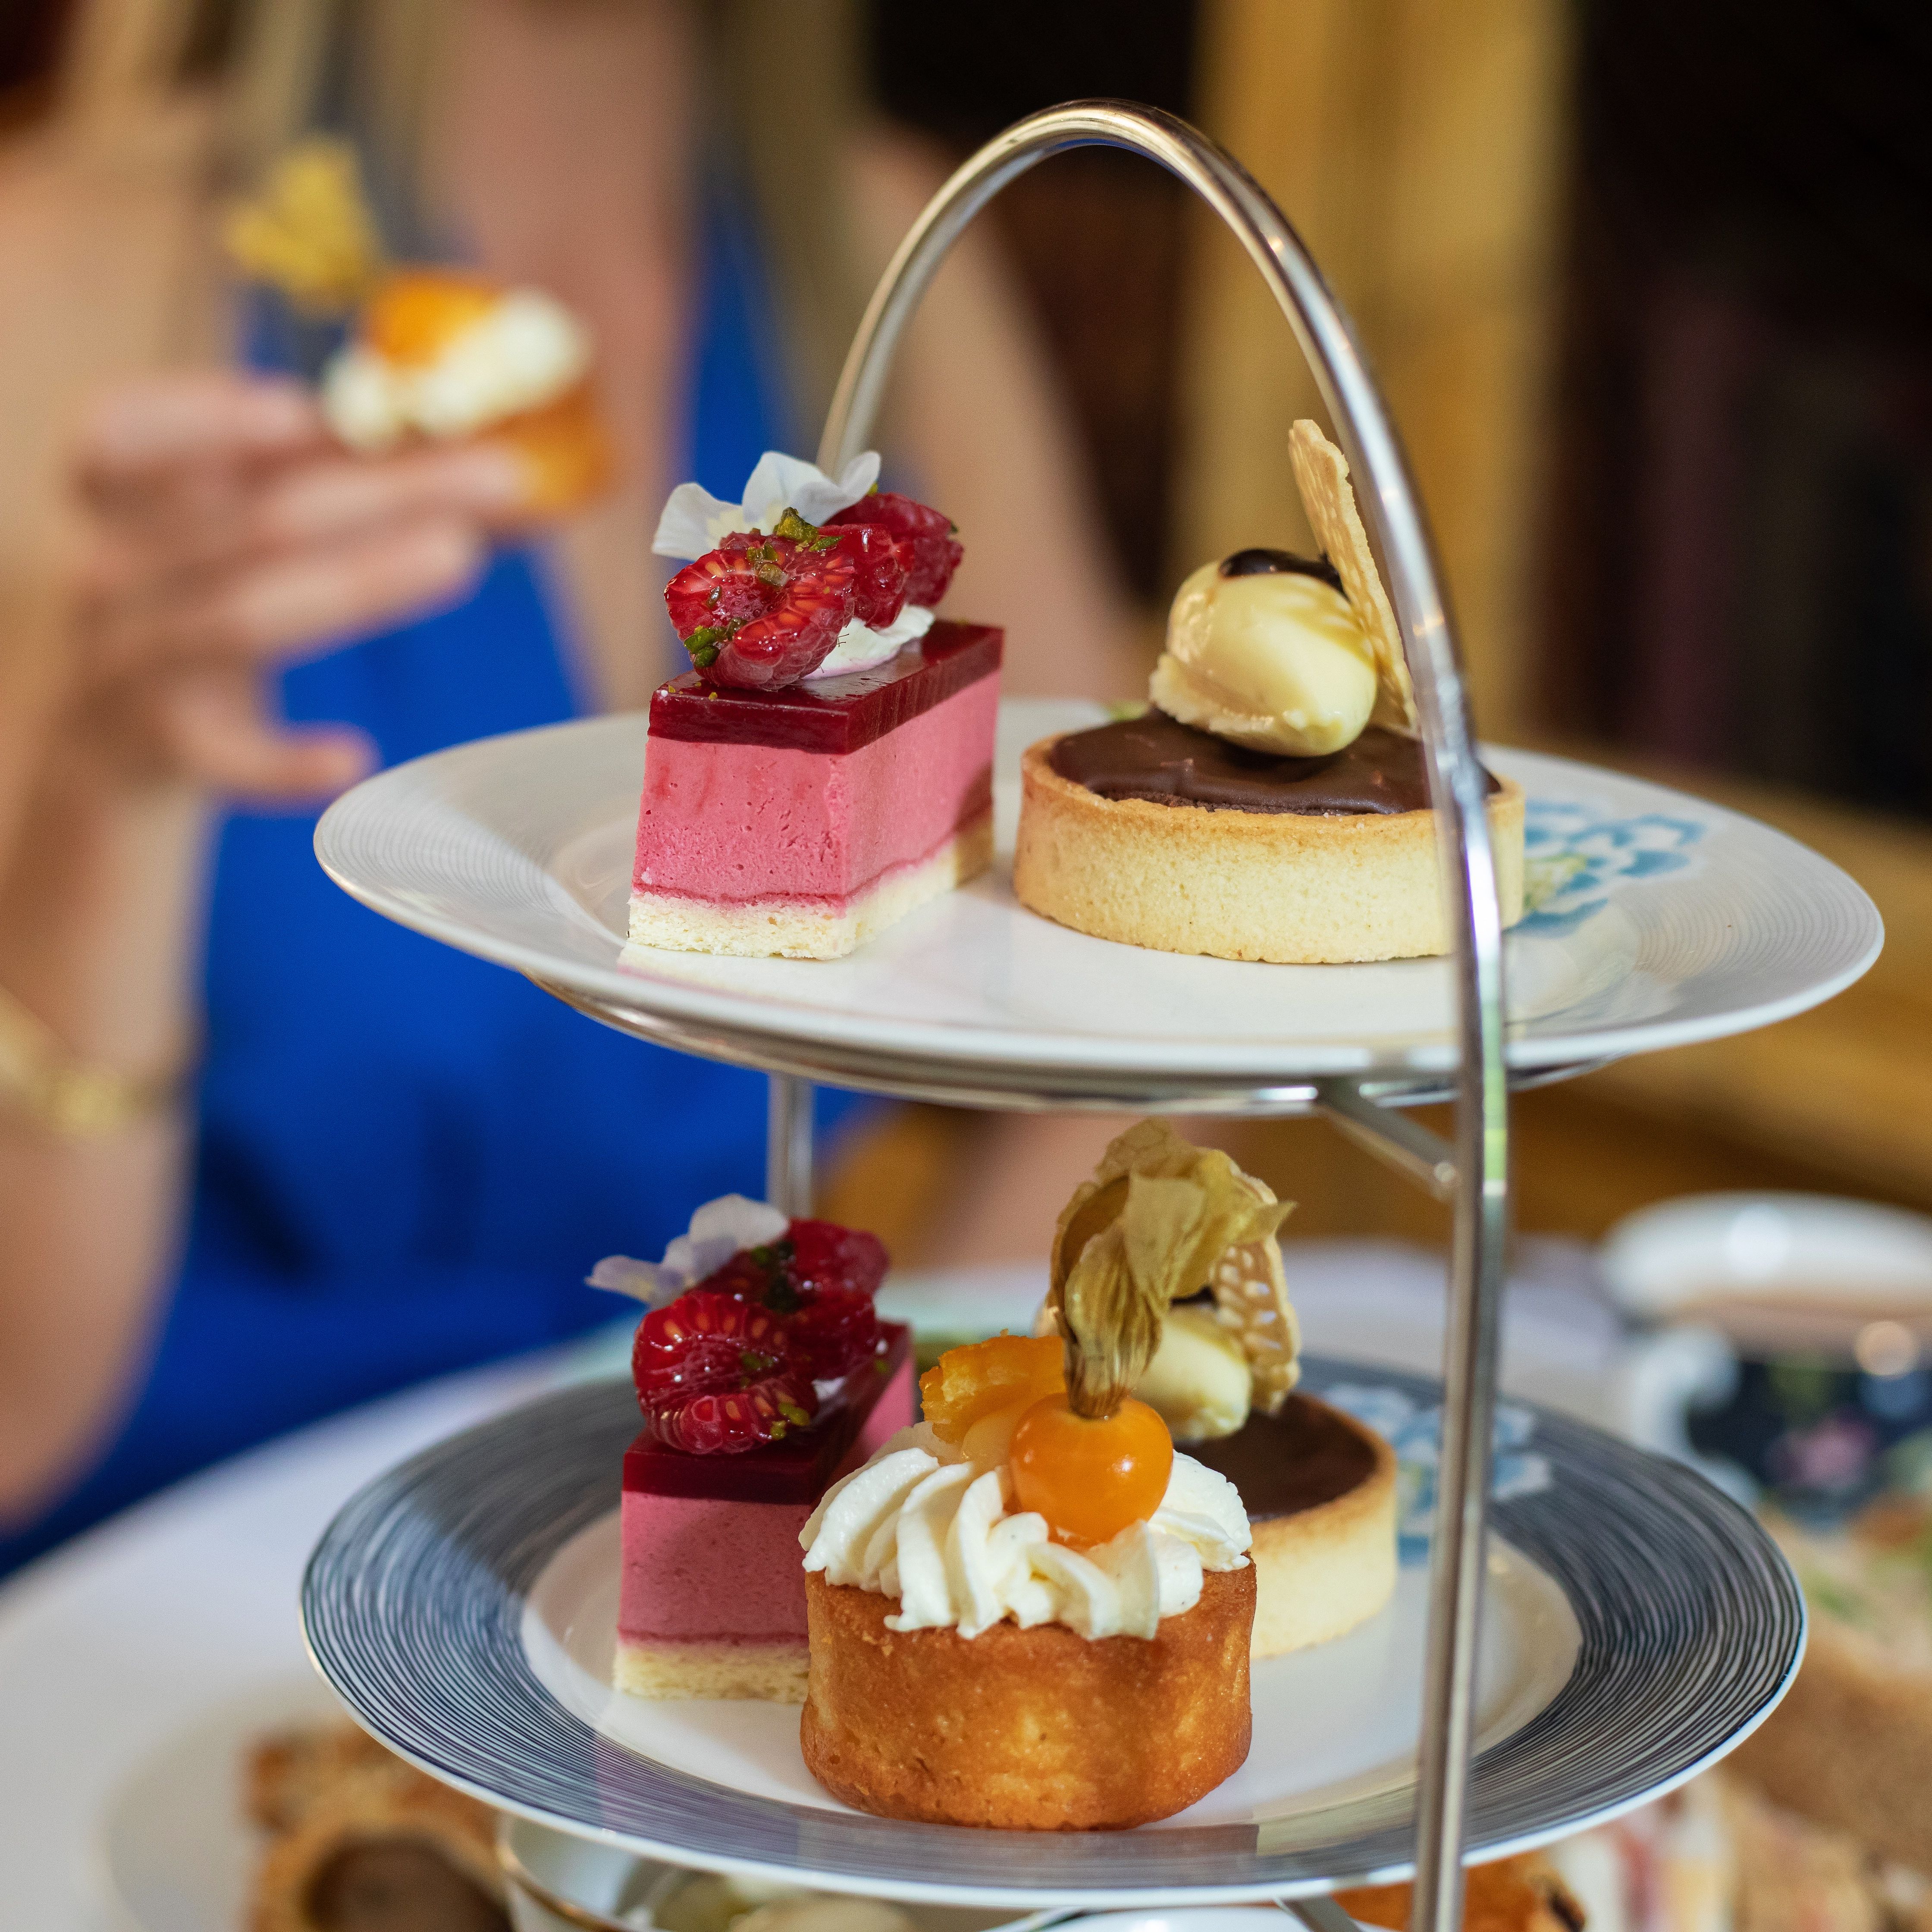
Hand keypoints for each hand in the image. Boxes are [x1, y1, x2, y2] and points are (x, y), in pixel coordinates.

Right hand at [60, 371, 530, 806]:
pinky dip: (284, 764)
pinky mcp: (164, 750)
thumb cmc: (191, 610)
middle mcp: (112, 575)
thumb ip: (308, 487)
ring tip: (461, 553)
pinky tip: (353, 757)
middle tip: (500, 476)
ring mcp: (129, 664)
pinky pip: (226, 757)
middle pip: (252, 523)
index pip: (117, 438)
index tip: (298, 410)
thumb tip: (464, 463)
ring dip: (360, 583)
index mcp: (115, 507)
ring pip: (244, 618)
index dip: (201, 419)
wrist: (101, 749)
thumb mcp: (221, 540)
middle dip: (381, 493)